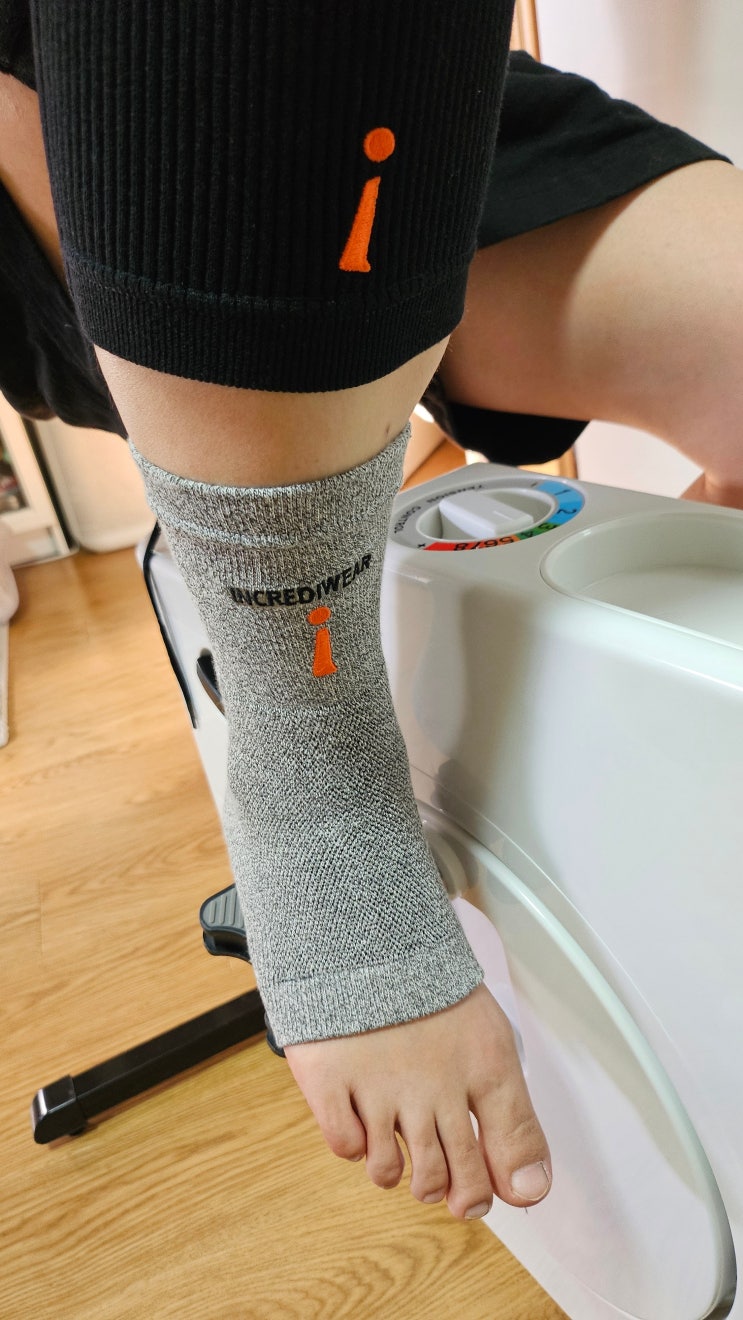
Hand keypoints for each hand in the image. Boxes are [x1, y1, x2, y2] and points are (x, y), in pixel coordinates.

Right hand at [284, 982, 550, 1219]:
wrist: (364, 936)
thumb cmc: (428, 990)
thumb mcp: (488, 1042)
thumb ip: (514, 1120)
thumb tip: (530, 1192)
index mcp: (482, 1068)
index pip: (503, 1155)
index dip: (494, 1189)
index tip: (485, 1195)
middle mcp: (432, 1085)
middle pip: (447, 1179)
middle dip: (449, 1193)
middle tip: (438, 1180)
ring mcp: (378, 1086)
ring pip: (391, 1173)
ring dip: (396, 1169)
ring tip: (396, 1141)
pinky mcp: (330, 1081)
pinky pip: (345, 1146)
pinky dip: (352, 1142)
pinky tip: (360, 1116)